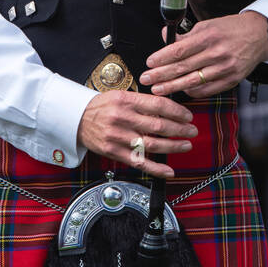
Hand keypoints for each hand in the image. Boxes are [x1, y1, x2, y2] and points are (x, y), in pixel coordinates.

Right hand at [77, 90, 198, 178]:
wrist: (75, 119)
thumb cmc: (101, 107)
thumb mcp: (120, 95)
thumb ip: (142, 102)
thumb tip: (169, 108)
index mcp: (125, 100)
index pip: (158, 105)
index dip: (177, 111)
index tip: (187, 116)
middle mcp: (122, 118)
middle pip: (158, 125)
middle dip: (180, 129)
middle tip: (192, 130)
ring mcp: (118, 137)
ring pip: (151, 144)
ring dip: (173, 146)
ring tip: (186, 145)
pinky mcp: (114, 152)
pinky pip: (138, 161)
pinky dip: (156, 168)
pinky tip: (169, 171)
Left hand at [139, 12, 267, 96]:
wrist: (258, 36)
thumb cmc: (230, 29)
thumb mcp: (207, 25)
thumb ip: (186, 35)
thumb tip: (165, 37)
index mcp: (209, 37)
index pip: (180, 50)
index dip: (162, 58)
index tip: (149, 64)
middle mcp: (217, 54)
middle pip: (183, 68)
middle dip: (162, 75)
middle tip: (147, 79)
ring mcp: (225, 69)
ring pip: (193, 81)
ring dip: (173, 87)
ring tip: (158, 90)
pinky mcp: (231, 80)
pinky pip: (207, 90)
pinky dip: (192, 92)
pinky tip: (181, 91)